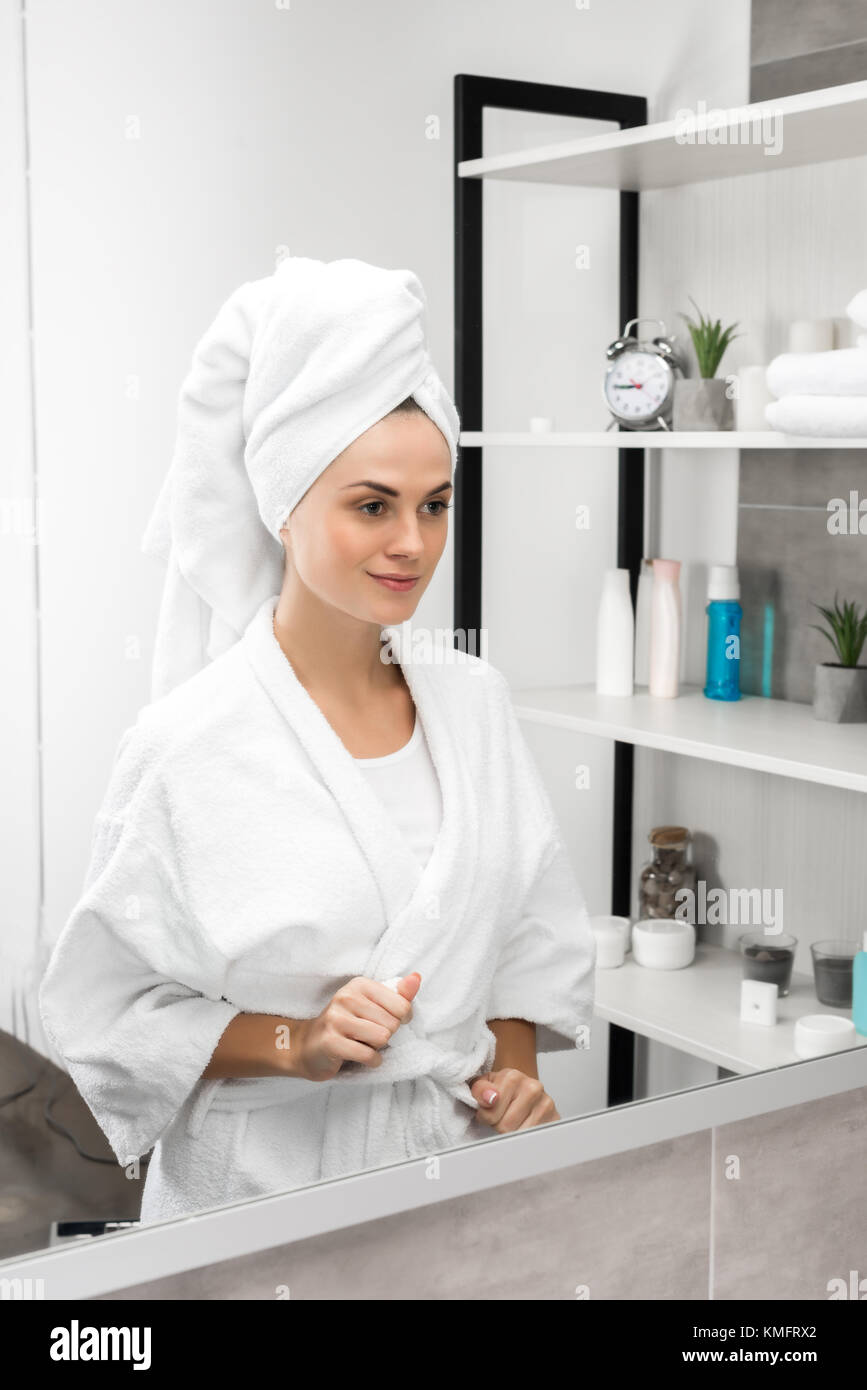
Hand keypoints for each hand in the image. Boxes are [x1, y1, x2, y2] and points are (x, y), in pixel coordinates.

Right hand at [294, 973, 420, 1082]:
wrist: (308, 1046)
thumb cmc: (347, 1025)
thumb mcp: (372, 1006)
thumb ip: (398, 994)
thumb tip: (417, 978)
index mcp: (359, 985)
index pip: (402, 1005)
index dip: (401, 1020)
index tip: (387, 1022)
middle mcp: (346, 997)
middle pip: (392, 1024)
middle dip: (386, 1035)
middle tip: (369, 1036)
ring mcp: (336, 1019)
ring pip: (382, 1038)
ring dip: (378, 1048)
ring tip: (363, 1044)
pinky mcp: (331, 1042)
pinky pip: (368, 1055)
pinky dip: (371, 1061)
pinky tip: (361, 1057)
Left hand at [469, 1067, 559, 1132]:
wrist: (523, 1089)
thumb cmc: (501, 1090)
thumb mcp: (482, 1086)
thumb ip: (480, 1090)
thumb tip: (490, 1098)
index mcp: (513, 1077)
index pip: (491, 1113)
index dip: (485, 1117)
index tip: (488, 1111)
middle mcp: (533, 1087)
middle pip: (506, 1127)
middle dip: (499, 1126)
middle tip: (501, 1116)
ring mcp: (546, 1103)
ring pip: (520, 1135)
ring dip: (512, 1133)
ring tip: (513, 1120)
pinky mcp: (555, 1118)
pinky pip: (534, 1139)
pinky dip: (525, 1138)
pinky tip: (524, 1126)